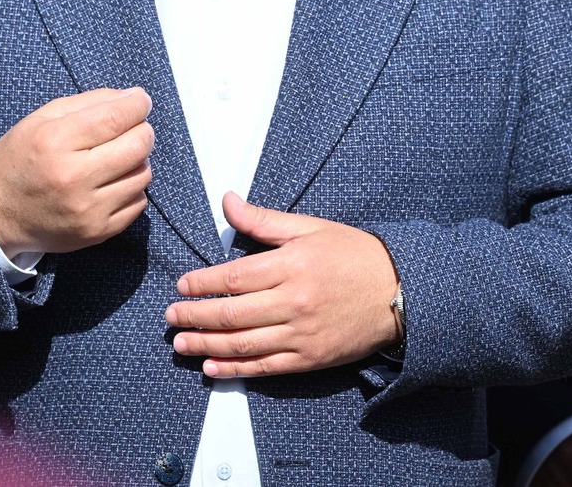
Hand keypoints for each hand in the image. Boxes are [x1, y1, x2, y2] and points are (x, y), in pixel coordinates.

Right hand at [0, 87, 152, 255]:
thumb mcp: (42, 118)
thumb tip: (133, 97)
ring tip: (118, 156)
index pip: (115, 118)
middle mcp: (72, 177)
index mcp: (55, 142)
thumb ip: (89, 102)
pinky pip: (137, 203)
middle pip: (137, 146)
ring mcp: (86, 210)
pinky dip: (132, 187)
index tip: (140, 100)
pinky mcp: (96, 232)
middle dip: (142, 130)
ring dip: (138, 160)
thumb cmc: (22, 157)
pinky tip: (113, 181)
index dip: (137, 104)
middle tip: (133, 127)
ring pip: (142, 175)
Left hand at [164, 192, 399, 377]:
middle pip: (232, 314)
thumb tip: (227, 201)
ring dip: (207, 346)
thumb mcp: (310, 228)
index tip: (182, 287)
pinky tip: (213, 367)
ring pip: (244, 344)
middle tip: (171, 318)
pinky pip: (266, 367)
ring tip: (182, 344)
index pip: (234, 278)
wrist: (401, 291)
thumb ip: (264, 220)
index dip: (203, 284)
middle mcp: (294, 302)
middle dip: (196, 317)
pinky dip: (236, 369)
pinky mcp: (311, 359)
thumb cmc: (354, 254)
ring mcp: (302, 334)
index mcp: (292, 266)